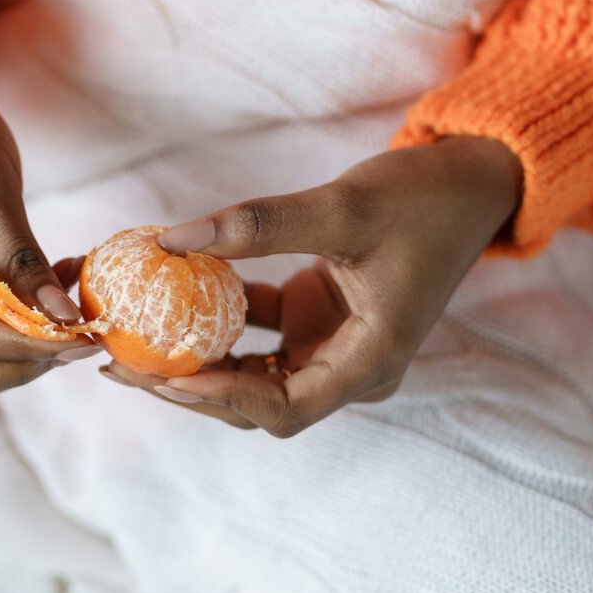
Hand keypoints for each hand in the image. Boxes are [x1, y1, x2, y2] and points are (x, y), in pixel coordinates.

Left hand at [100, 136, 522, 435]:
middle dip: (188, 387)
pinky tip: (171, 295)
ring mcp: (331, 346)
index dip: (218, 399)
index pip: (283, 408)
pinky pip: (257, 332)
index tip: (161, 374)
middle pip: (256, 402)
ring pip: (250, 374)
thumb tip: (171, 241)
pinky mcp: (317, 318)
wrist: (472, 183)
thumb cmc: (424, 198)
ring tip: (132, 341)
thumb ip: (259, 226)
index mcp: (369, 363)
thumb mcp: (343, 207)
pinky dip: (215, 319)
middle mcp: (349, 368)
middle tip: (120, 365)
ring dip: (194, 359)